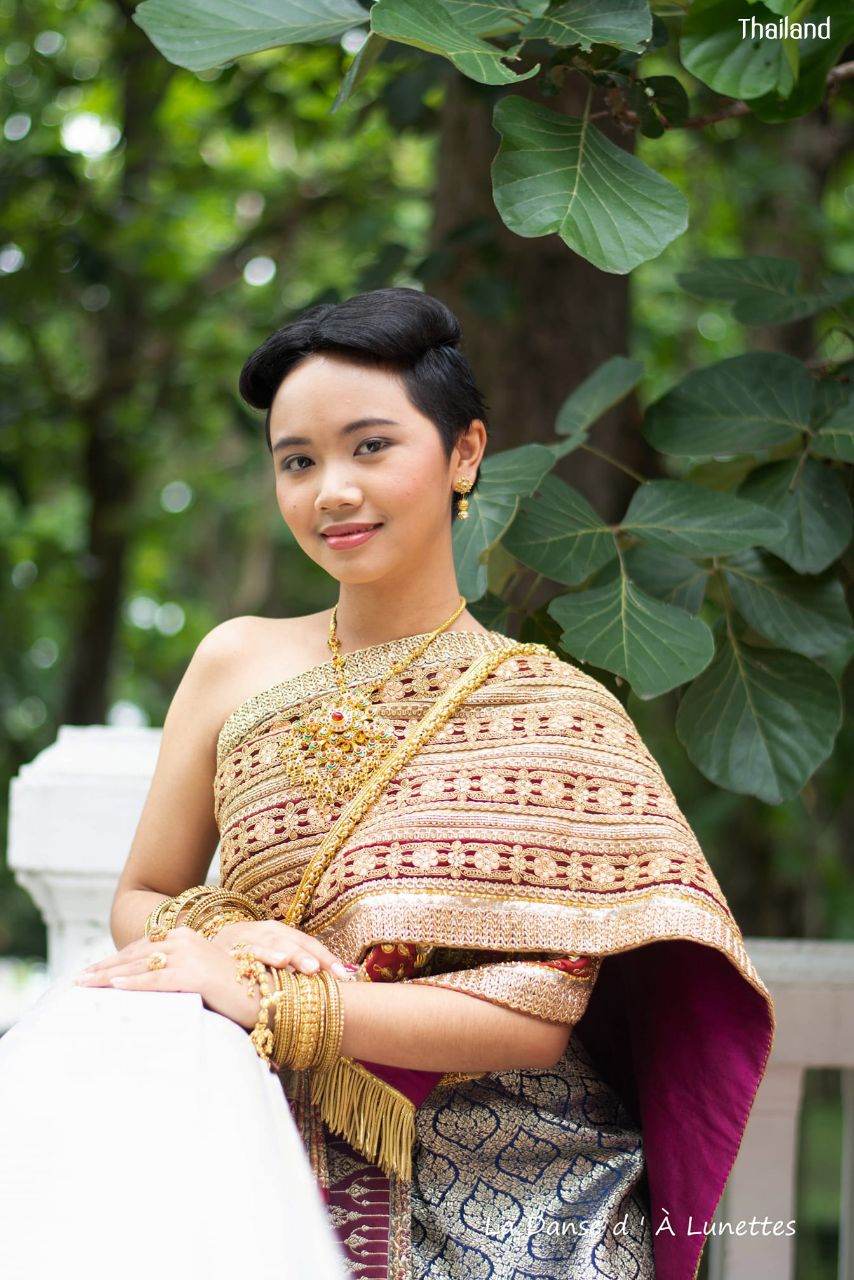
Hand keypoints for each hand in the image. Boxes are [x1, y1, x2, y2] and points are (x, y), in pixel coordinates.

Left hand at [74, 927, 268, 1030]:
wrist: (266, 991)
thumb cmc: (236, 988)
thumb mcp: (202, 976)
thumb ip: (179, 976)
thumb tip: (155, 986)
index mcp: (186, 938)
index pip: (142, 949)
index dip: (116, 960)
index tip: (94, 971)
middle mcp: (185, 940)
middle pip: (135, 955)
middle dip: (104, 967)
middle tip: (79, 979)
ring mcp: (189, 955)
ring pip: (139, 966)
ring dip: (108, 976)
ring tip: (85, 984)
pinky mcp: (193, 973)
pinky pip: (156, 980)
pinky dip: (133, 983)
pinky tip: (113, 988)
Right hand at [210, 920, 355, 980]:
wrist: (199, 954)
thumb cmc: (244, 964)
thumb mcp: (269, 963)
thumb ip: (292, 973)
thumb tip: (329, 988)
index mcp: (279, 933)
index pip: (307, 942)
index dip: (326, 957)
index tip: (345, 975)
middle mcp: (264, 931)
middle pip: (291, 941)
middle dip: (306, 955)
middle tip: (320, 970)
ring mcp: (244, 937)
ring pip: (267, 942)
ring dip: (282, 953)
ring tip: (295, 964)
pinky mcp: (225, 947)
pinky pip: (242, 951)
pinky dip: (253, 956)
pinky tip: (262, 965)